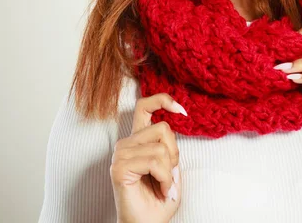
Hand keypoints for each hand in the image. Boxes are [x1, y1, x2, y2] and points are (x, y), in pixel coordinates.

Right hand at [110, 93, 185, 222]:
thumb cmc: (159, 200)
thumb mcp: (171, 168)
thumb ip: (170, 146)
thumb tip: (178, 117)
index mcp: (137, 140)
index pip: (144, 107)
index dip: (162, 100)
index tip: (181, 110)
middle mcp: (126, 143)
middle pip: (163, 128)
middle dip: (175, 154)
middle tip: (169, 176)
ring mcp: (121, 154)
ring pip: (161, 148)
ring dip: (170, 172)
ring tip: (163, 187)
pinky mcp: (120, 168)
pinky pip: (155, 162)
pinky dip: (165, 179)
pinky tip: (161, 190)